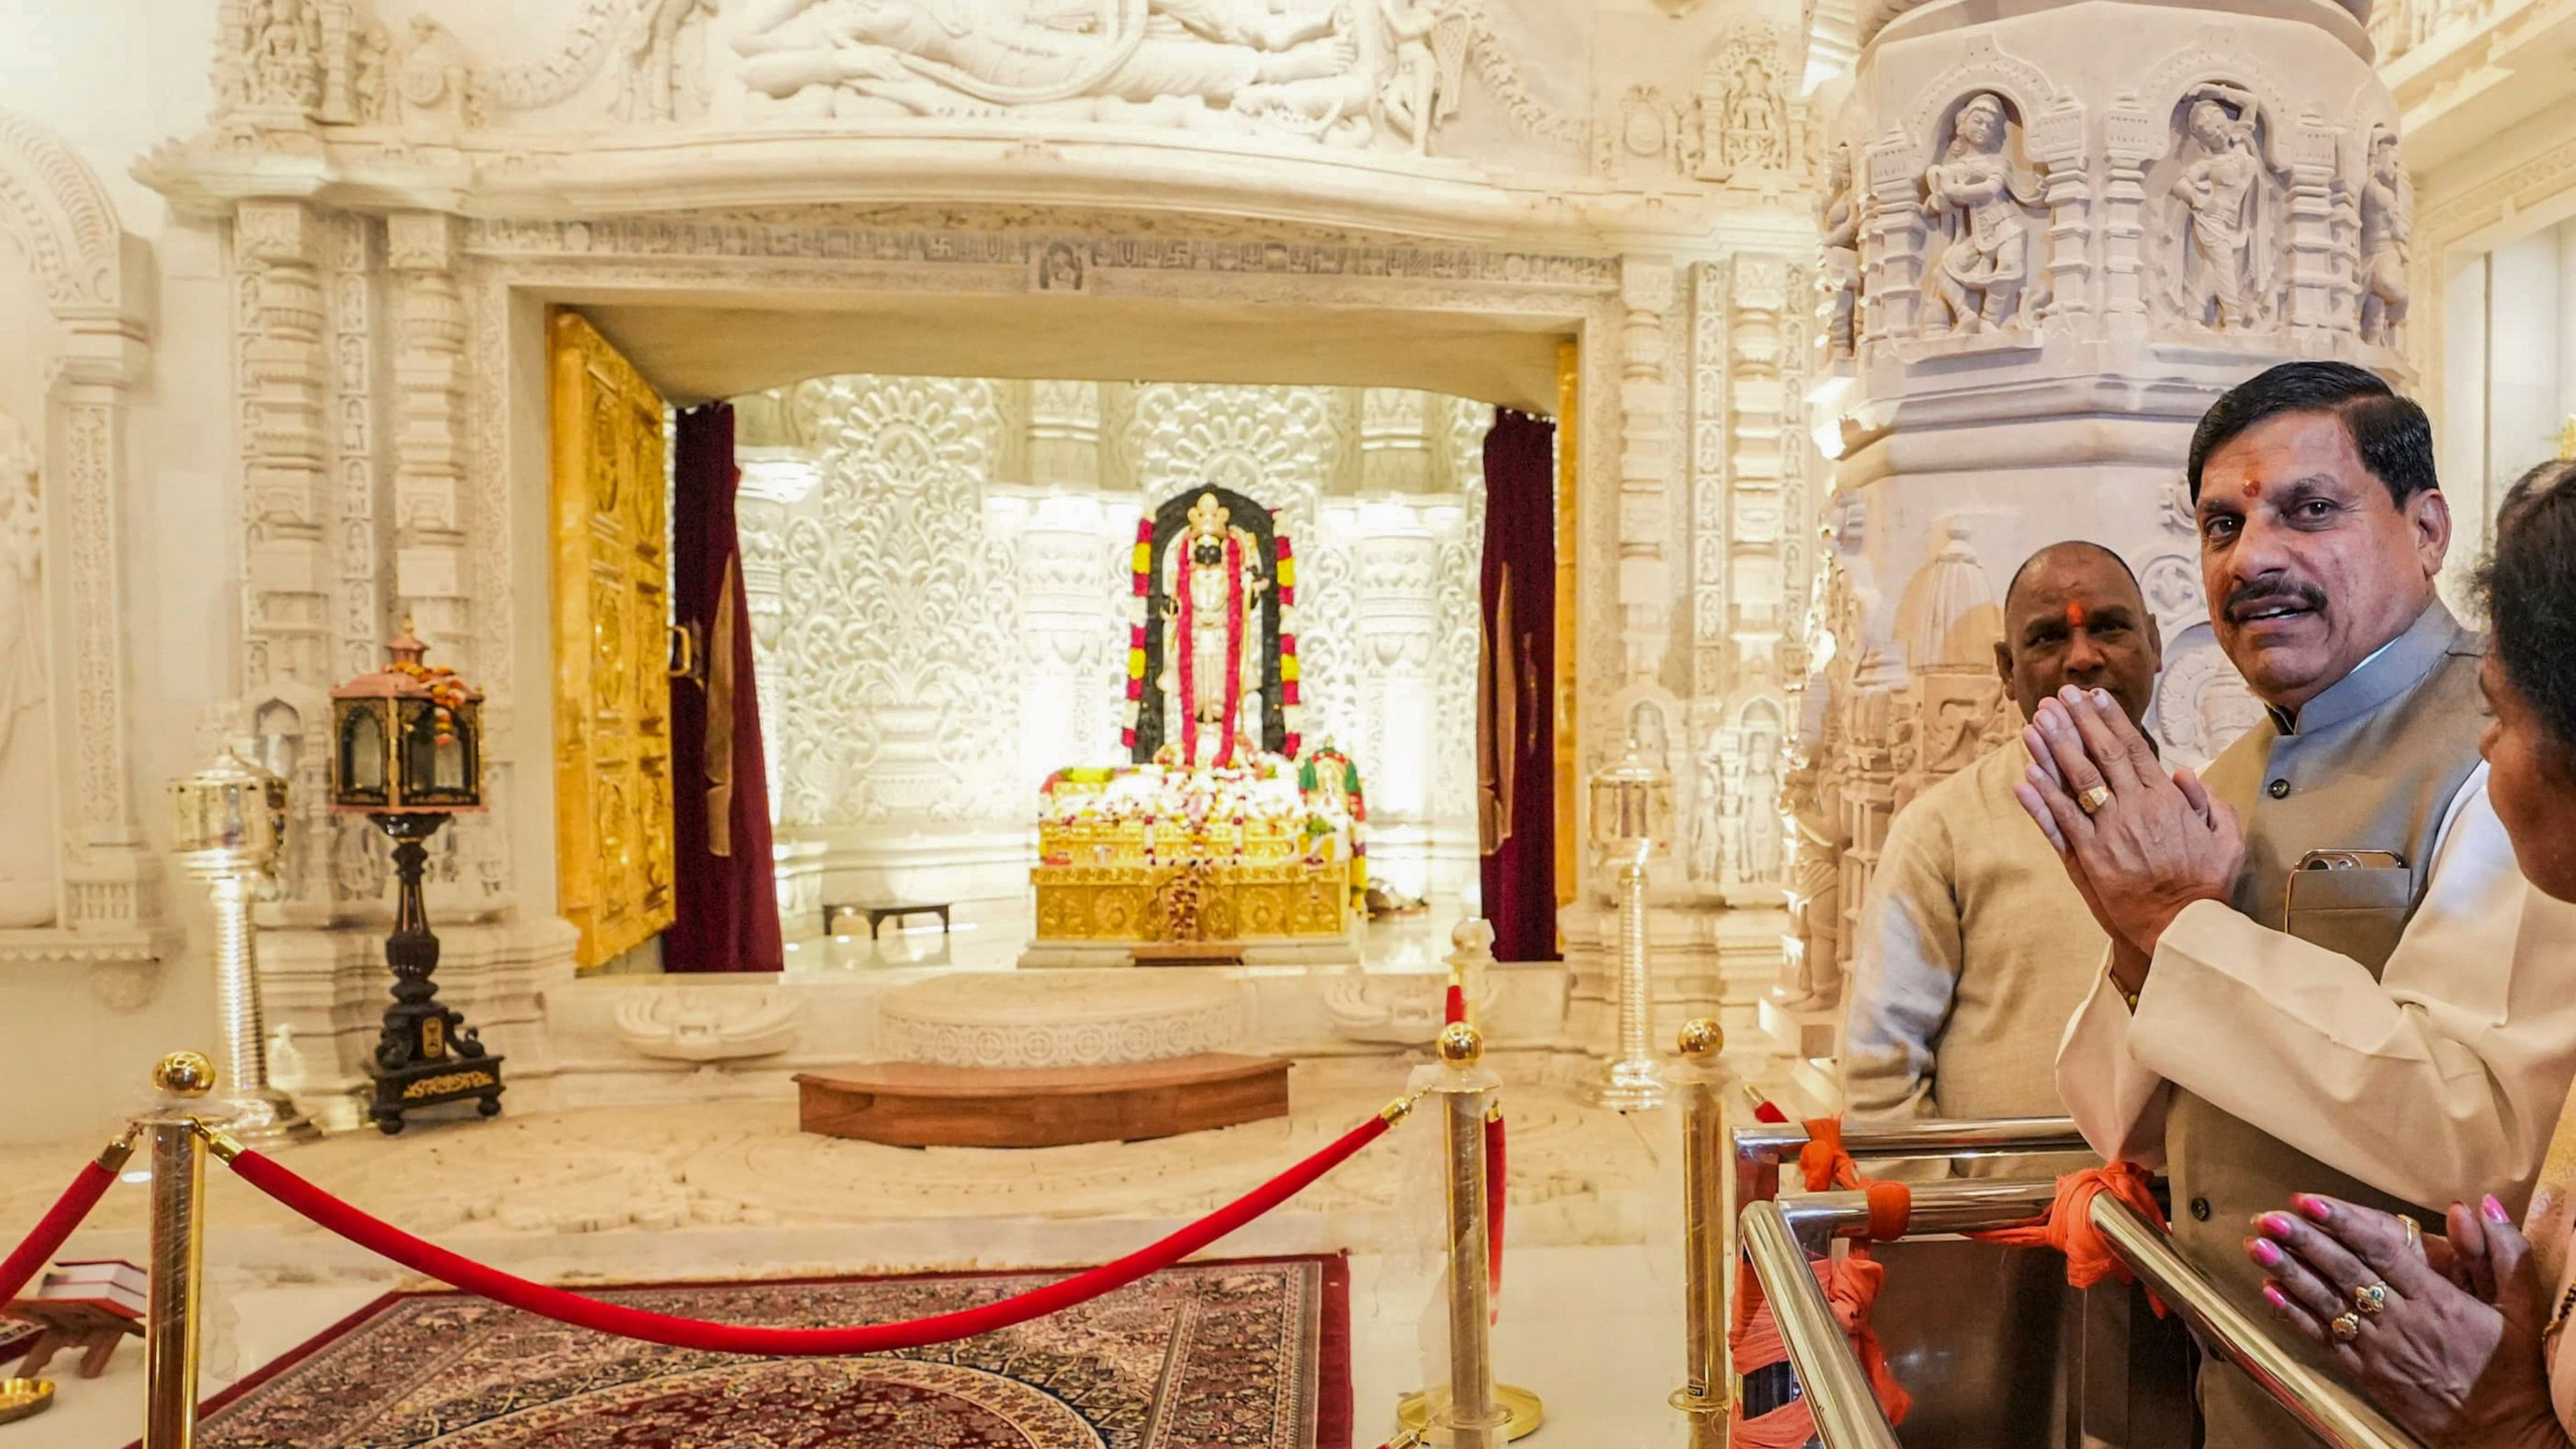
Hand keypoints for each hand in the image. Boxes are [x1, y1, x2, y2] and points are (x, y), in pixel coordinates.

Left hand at [2013, 686, 2243, 958]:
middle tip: (2059, 695)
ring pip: (2077, 782)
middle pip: (2100, 756)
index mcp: (2166, 800)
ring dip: (2054, 749)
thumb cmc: (2207, 883)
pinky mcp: (2090, 858)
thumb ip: (2208, 802)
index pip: (2133, 750)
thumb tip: (2184, 773)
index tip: (2094, 697)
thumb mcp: (2225, 837)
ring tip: (2036, 721)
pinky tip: (2026, 775)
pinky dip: (2043, 798)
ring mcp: (2109, 832)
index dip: (2111, 721)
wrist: (2185, 926)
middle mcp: (2134, 809)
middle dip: (2078, 722)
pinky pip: (2061, 822)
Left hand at [2249, 1194, 2569, 1448]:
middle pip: (2344, 1272)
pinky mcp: (2368, 1374)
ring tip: (2255, 1246)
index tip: (2309, 1201)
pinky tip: (2269, 1292)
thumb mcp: (2522, 1309)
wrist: (2502, 1431)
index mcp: (2438, 1299)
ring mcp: (2381, 1349)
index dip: (2342, 1224)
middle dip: (2303, 1241)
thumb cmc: (2511, 1366)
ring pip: (2327, 1303)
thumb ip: (2502, 1255)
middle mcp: (2403, 1321)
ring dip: (2288, 1273)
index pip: (2381, 1251)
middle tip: (2267, 1216)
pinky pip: (2325, 1341)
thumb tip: (2476, 1208)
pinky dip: (2295, 1316)